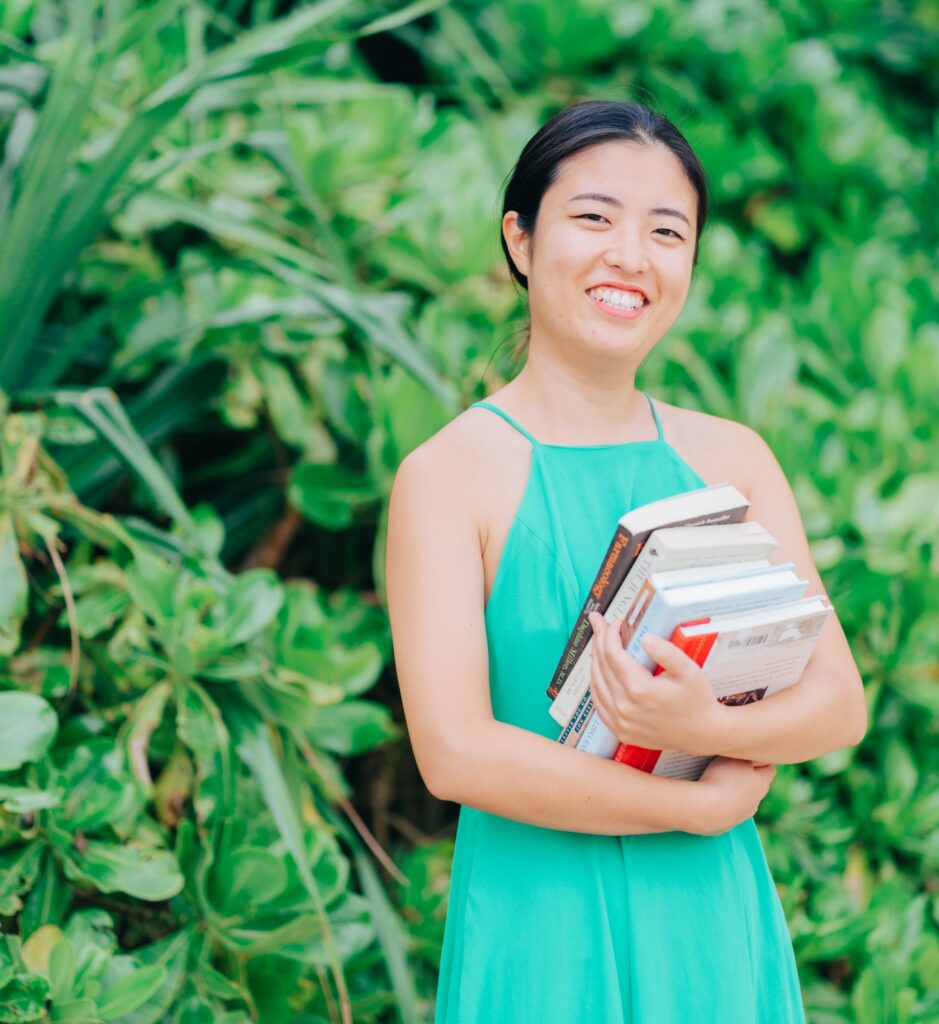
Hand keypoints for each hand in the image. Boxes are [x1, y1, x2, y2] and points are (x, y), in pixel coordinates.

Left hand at [587, 612, 728, 755]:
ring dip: (595, 660)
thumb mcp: (689, 671)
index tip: (616, 622)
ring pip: (596, 683)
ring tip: (599, 642)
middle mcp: (625, 707)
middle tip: (598, 622)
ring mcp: (620, 721)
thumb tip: (645, 638)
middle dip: (599, 640)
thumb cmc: (697, 700)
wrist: (701, 733)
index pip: (612, 654)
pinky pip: (598, 703)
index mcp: (640, 690)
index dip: (610, 634)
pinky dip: (596, 682)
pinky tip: (600, 670)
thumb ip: (667, 652)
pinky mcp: (619, 730)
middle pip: (601, 666)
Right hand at [689, 756, 775, 835]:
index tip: (746, 755)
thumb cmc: (721, 778)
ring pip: (742, 800)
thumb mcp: (736, 757)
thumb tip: (755, 754)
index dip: (759, 761)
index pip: (769, 769)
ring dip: (734, 792)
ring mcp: (742, 815)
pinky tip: (710, 798)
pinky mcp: (726, 825)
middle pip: (756, 786)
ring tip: (717, 783)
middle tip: (730, 768)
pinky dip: (722, 805)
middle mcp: (756, 801)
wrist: (704, 808)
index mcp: (761, 784)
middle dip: (747, 777)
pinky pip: (727, 811)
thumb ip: (748, 755)